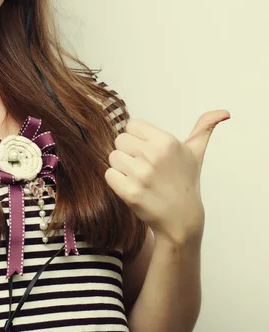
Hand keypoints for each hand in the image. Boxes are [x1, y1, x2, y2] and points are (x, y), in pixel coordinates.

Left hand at [104, 109, 229, 245]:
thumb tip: (223, 112)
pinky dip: (117, 181)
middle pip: (120, 140)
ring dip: (122, 167)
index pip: (131, 125)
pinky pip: (109, 175)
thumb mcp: (196, 152)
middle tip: (144, 166)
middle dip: (129, 152)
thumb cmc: (185, 181)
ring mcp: (141, 175)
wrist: (181, 219)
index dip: (137, 137)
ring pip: (113, 157)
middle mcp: (153, 156)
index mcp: (166, 142)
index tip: (148, 150)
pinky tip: (133, 187)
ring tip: (140, 177)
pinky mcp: (130, 192)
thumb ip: (204, 128)